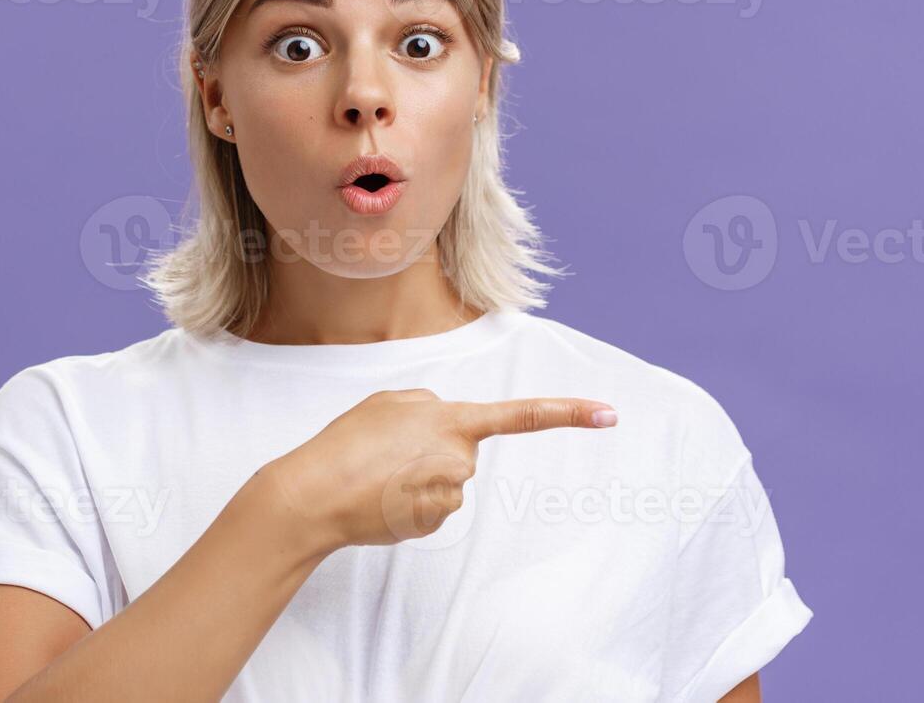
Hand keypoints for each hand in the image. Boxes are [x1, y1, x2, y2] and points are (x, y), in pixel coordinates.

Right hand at [251, 389, 616, 554]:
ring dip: (415, 478)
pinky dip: (408, 503)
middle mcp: (460, 456)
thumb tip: (447, 429)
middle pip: (460, 453)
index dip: (568, 413)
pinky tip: (380, 499)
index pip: (521, 416)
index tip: (609, 414)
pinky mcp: (436, 521)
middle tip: (385, 453)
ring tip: (377, 475)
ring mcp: (451, 493)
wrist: (314, 494)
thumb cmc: (346, 444)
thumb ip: (428, 406)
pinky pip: (430, 507)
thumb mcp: (388, 402)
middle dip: (429, 452)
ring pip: (445, 482)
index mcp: (452, 418)